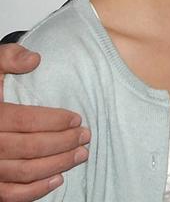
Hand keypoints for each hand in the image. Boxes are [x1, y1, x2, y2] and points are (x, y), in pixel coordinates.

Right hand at [0, 44, 88, 201]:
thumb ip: (8, 58)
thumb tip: (35, 59)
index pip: (25, 121)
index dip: (54, 120)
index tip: (77, 119)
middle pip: (29, 147)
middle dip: (63, 142)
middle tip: (86, 136)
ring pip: (23, 171)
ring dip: (56, 165)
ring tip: (80, 154)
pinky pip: (9, 194)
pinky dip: (34, 191)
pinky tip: (57, 179)